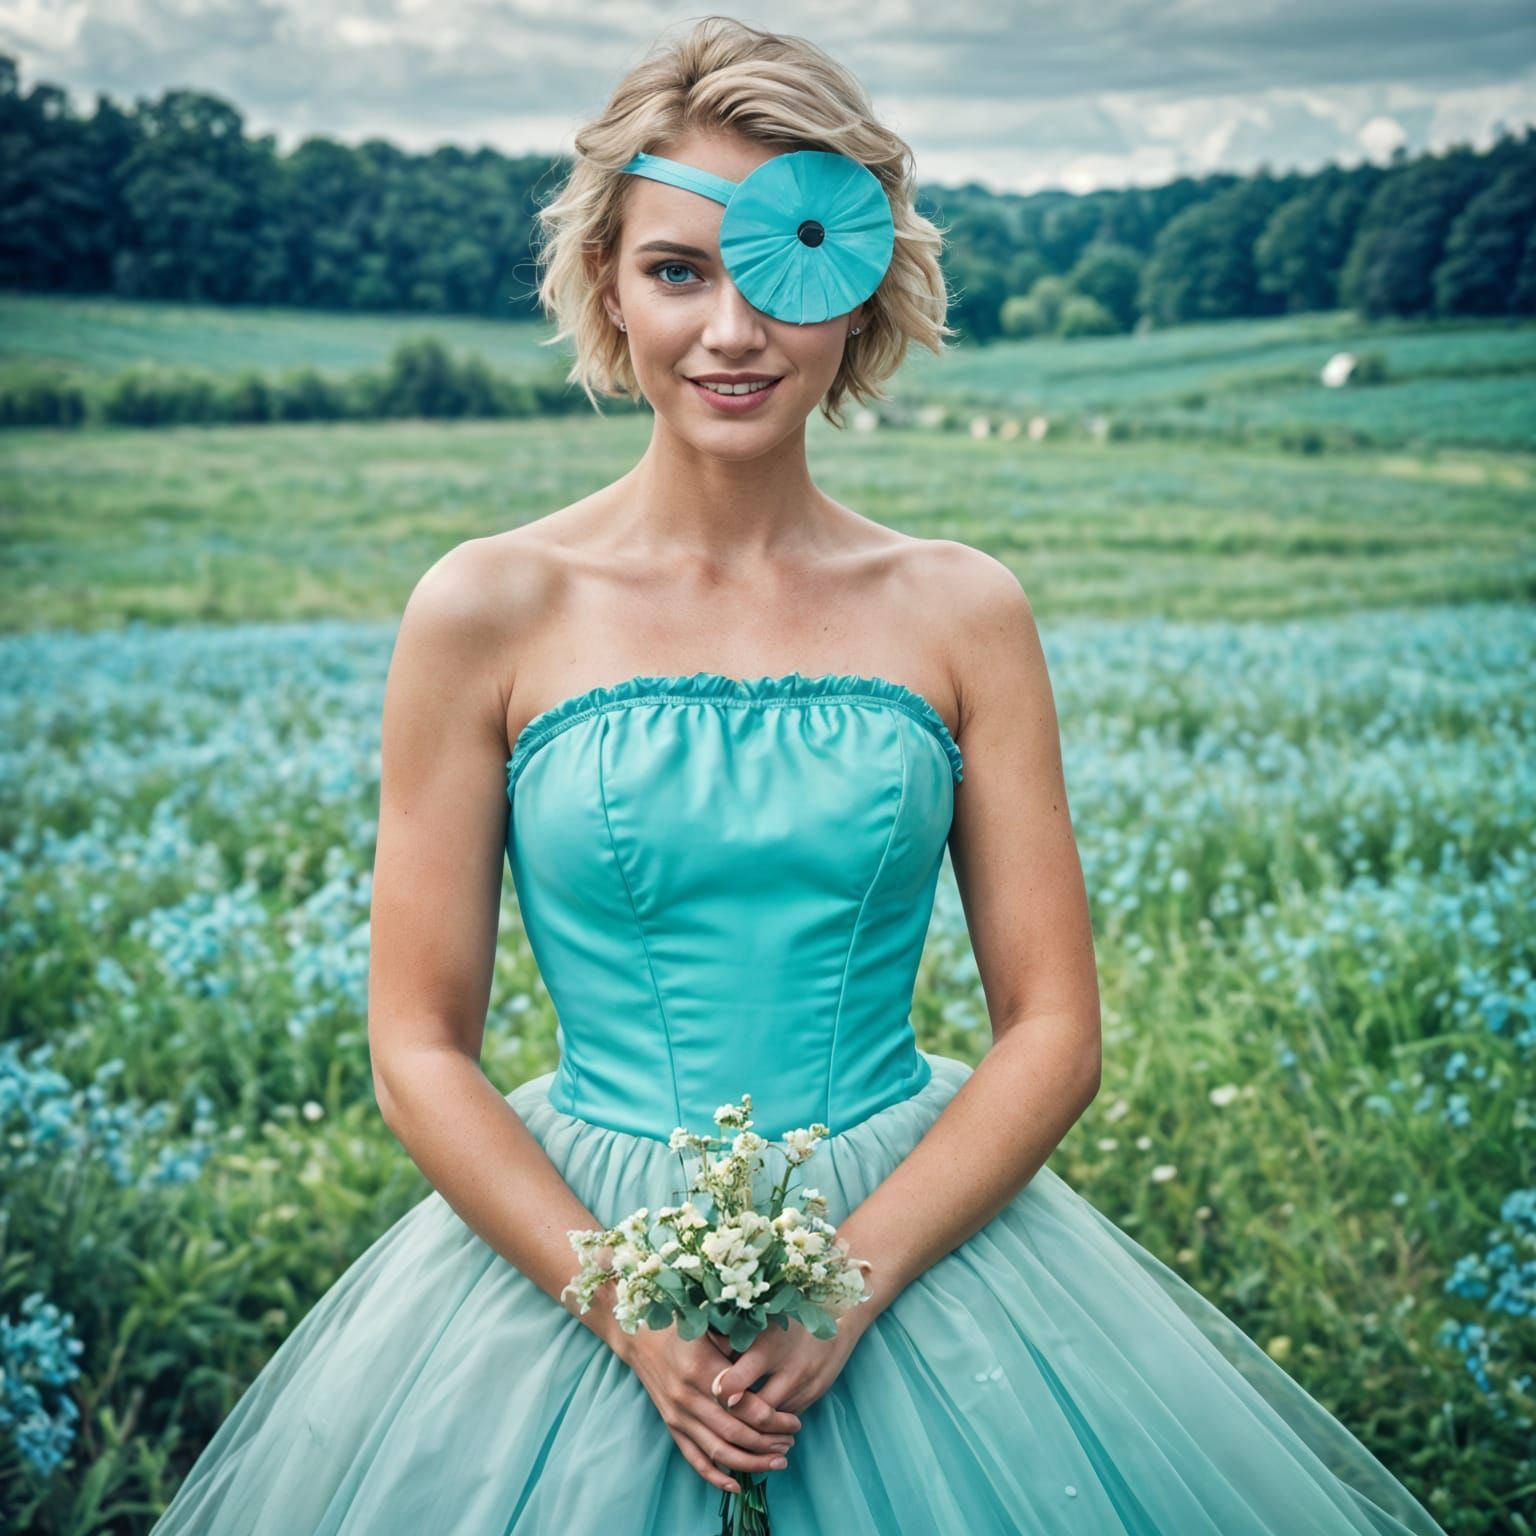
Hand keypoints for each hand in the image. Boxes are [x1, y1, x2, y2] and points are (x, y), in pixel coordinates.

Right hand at [614, 1324, 803, 1495]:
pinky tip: (737, 1486)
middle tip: (791, 1443)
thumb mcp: (710, 1326)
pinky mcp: (671, 1425)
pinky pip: (693, 1458)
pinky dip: (715, 1477)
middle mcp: (688, 1397)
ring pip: (718, 1451)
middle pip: (734, 1433)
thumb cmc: (680, 1324)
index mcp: (701, 1369)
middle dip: (767, 1443)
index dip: (772, 1418)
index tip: (794, 1420)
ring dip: (750, 1463)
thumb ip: (736, 1345)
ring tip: (777, 1462)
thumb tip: (768, 1366)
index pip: (743, 1405)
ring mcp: (677, 1415)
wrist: (639, 1335)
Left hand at [707, 1311, 870, 1418]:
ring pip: (771, 1421)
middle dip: (736, 1419)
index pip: (739, 1380)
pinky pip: (785, 1420)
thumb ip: (732, 1333)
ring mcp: (803, 1388)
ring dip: (753, 1426)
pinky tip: (755, 1425)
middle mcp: (788, 1371)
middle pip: (756, 1409)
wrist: (837, 1320)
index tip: (710, 1395)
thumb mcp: (761, 1318)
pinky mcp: (812, 1399)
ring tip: (730, 1429)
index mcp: (769, 1347)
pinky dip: (770, 1425)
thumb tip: (699, 1339)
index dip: (722, 1391)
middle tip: (714, 1423)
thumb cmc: (789, 1315)